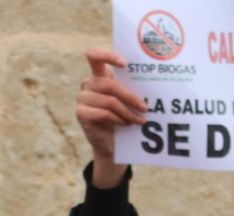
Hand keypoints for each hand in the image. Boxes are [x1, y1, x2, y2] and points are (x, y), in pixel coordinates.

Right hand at [76, 47, 146, 189]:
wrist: (111, 142)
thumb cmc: (122, 116)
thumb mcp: (126, 99)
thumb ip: (131, 87)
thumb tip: (152, 82)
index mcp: (98, 74)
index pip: (94, 55)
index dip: (108, 56)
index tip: (125, 64)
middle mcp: (88, 83)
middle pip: (109, 84)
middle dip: (130, 96)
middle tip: (145, 108)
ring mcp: (82, 98)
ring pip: (109, 101)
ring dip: (127, 112)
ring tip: (140, 120)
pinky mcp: (81, 113)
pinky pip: (103, 114)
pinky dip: (118, 119)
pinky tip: (126, 124)